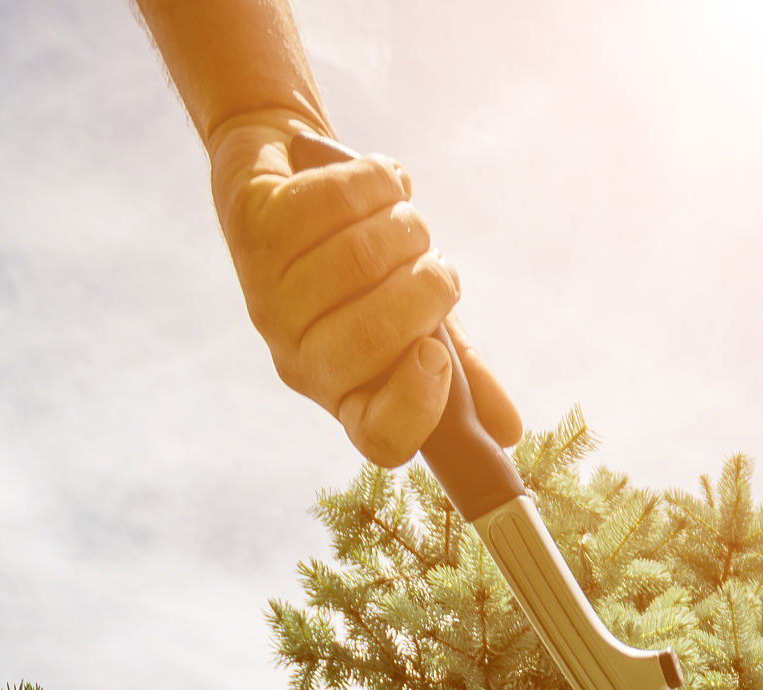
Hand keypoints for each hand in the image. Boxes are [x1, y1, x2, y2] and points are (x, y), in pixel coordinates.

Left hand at [207, 112, 521, 465]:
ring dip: (405, 224)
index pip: (380, 436)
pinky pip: (335, 203)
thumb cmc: (368, 272)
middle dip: (426, 286)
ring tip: (406, 216)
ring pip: (358, 259)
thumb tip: (510, 431)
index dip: (416, 403)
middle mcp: (298, 357)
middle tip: (435, 264)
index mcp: (347, 395)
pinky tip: (383, 180)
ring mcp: (268, 296)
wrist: (296, 179)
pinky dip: (377, 181)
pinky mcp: (252, 227)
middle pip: (372, 337)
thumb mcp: (421, 325)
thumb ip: (463, 373)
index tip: (436, 353)